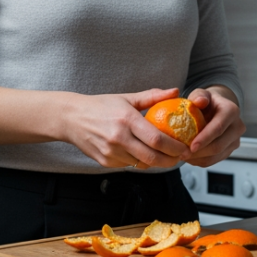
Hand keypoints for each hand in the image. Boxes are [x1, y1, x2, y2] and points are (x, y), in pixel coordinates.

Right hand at [61, 88, 188, 169]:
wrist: (71, 118)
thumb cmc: (101, 106)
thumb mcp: (126, 98)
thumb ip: (152, 96)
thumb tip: (175, 91)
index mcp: (126, 119)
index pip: (156, 139)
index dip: (174, 147)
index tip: (185, 147)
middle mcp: (118, 138)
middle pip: (151, 157)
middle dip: (170, 160)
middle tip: (181, 157)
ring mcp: (110, 152)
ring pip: (141, 164)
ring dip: (156, 162)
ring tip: (166, 155)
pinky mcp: (105, 162)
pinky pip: (129, 166)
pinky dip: (139, 162)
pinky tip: (143, 154)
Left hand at [185, 86, 243, 167]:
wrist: (216, 108)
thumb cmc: (206, 101)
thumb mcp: (201, 94)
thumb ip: (199, 95)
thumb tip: (199, 101)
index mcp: (231, 111)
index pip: (218, 128)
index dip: (204, 139)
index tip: (190, 146)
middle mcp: (237, 126)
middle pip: (218, 146)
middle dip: (199, 152)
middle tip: (182, 154)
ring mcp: (235, 140)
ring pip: (216, 156)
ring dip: (198, 158)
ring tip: (183, 155)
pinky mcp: (230, 150)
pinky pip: (215, 160)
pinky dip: (201, 160)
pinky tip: (190, 156)